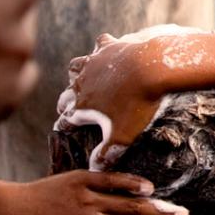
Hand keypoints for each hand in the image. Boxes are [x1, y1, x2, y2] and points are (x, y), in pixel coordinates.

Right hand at [59, 32, 178, 168]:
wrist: (152, 70)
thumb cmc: (138, 105)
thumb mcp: (122, 136)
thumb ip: (106, 154)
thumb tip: (94, 169)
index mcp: (82, 106)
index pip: (66, 119)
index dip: (65, 124)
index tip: (62, 127)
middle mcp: (81, 84)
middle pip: (66, 95)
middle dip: (65, 102)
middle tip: (65, 106)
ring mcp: (93, 64)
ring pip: (76, 68)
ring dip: (76, 74)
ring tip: (79, 77)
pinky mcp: (108, 47)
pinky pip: (99, 45)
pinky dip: (101, 49)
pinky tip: (106, 48)